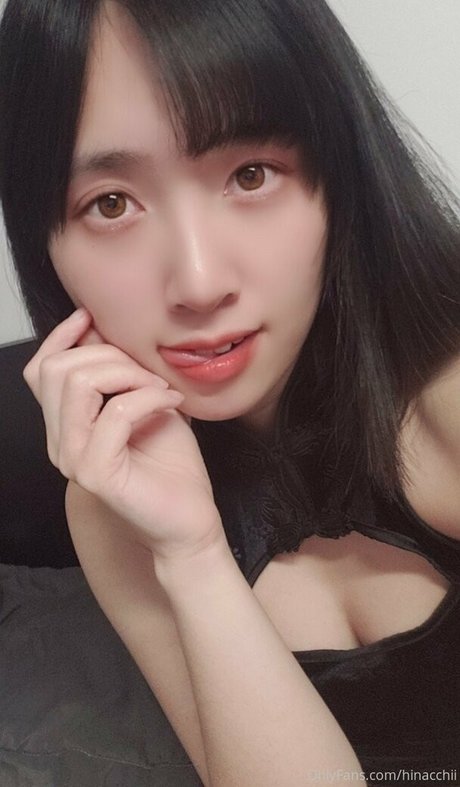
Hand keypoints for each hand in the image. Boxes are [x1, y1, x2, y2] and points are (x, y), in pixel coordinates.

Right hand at [24, 308, 224, 560]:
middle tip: (149, 371)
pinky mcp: (96, 474)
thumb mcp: (145, 404)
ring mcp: (74, 460)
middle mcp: (60, 443)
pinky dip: (148, 397)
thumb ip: (121, 374)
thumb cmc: (171, 465)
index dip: (62, 336)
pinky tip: (171, 402)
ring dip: (127, 373)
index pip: (40, 371)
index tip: (92, 316)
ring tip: (159, 387)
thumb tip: (104, 330)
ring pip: (78, 384)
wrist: (190, 520)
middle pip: (58, 369)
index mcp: (66, 426)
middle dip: (108, 354)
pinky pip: (115, 413)